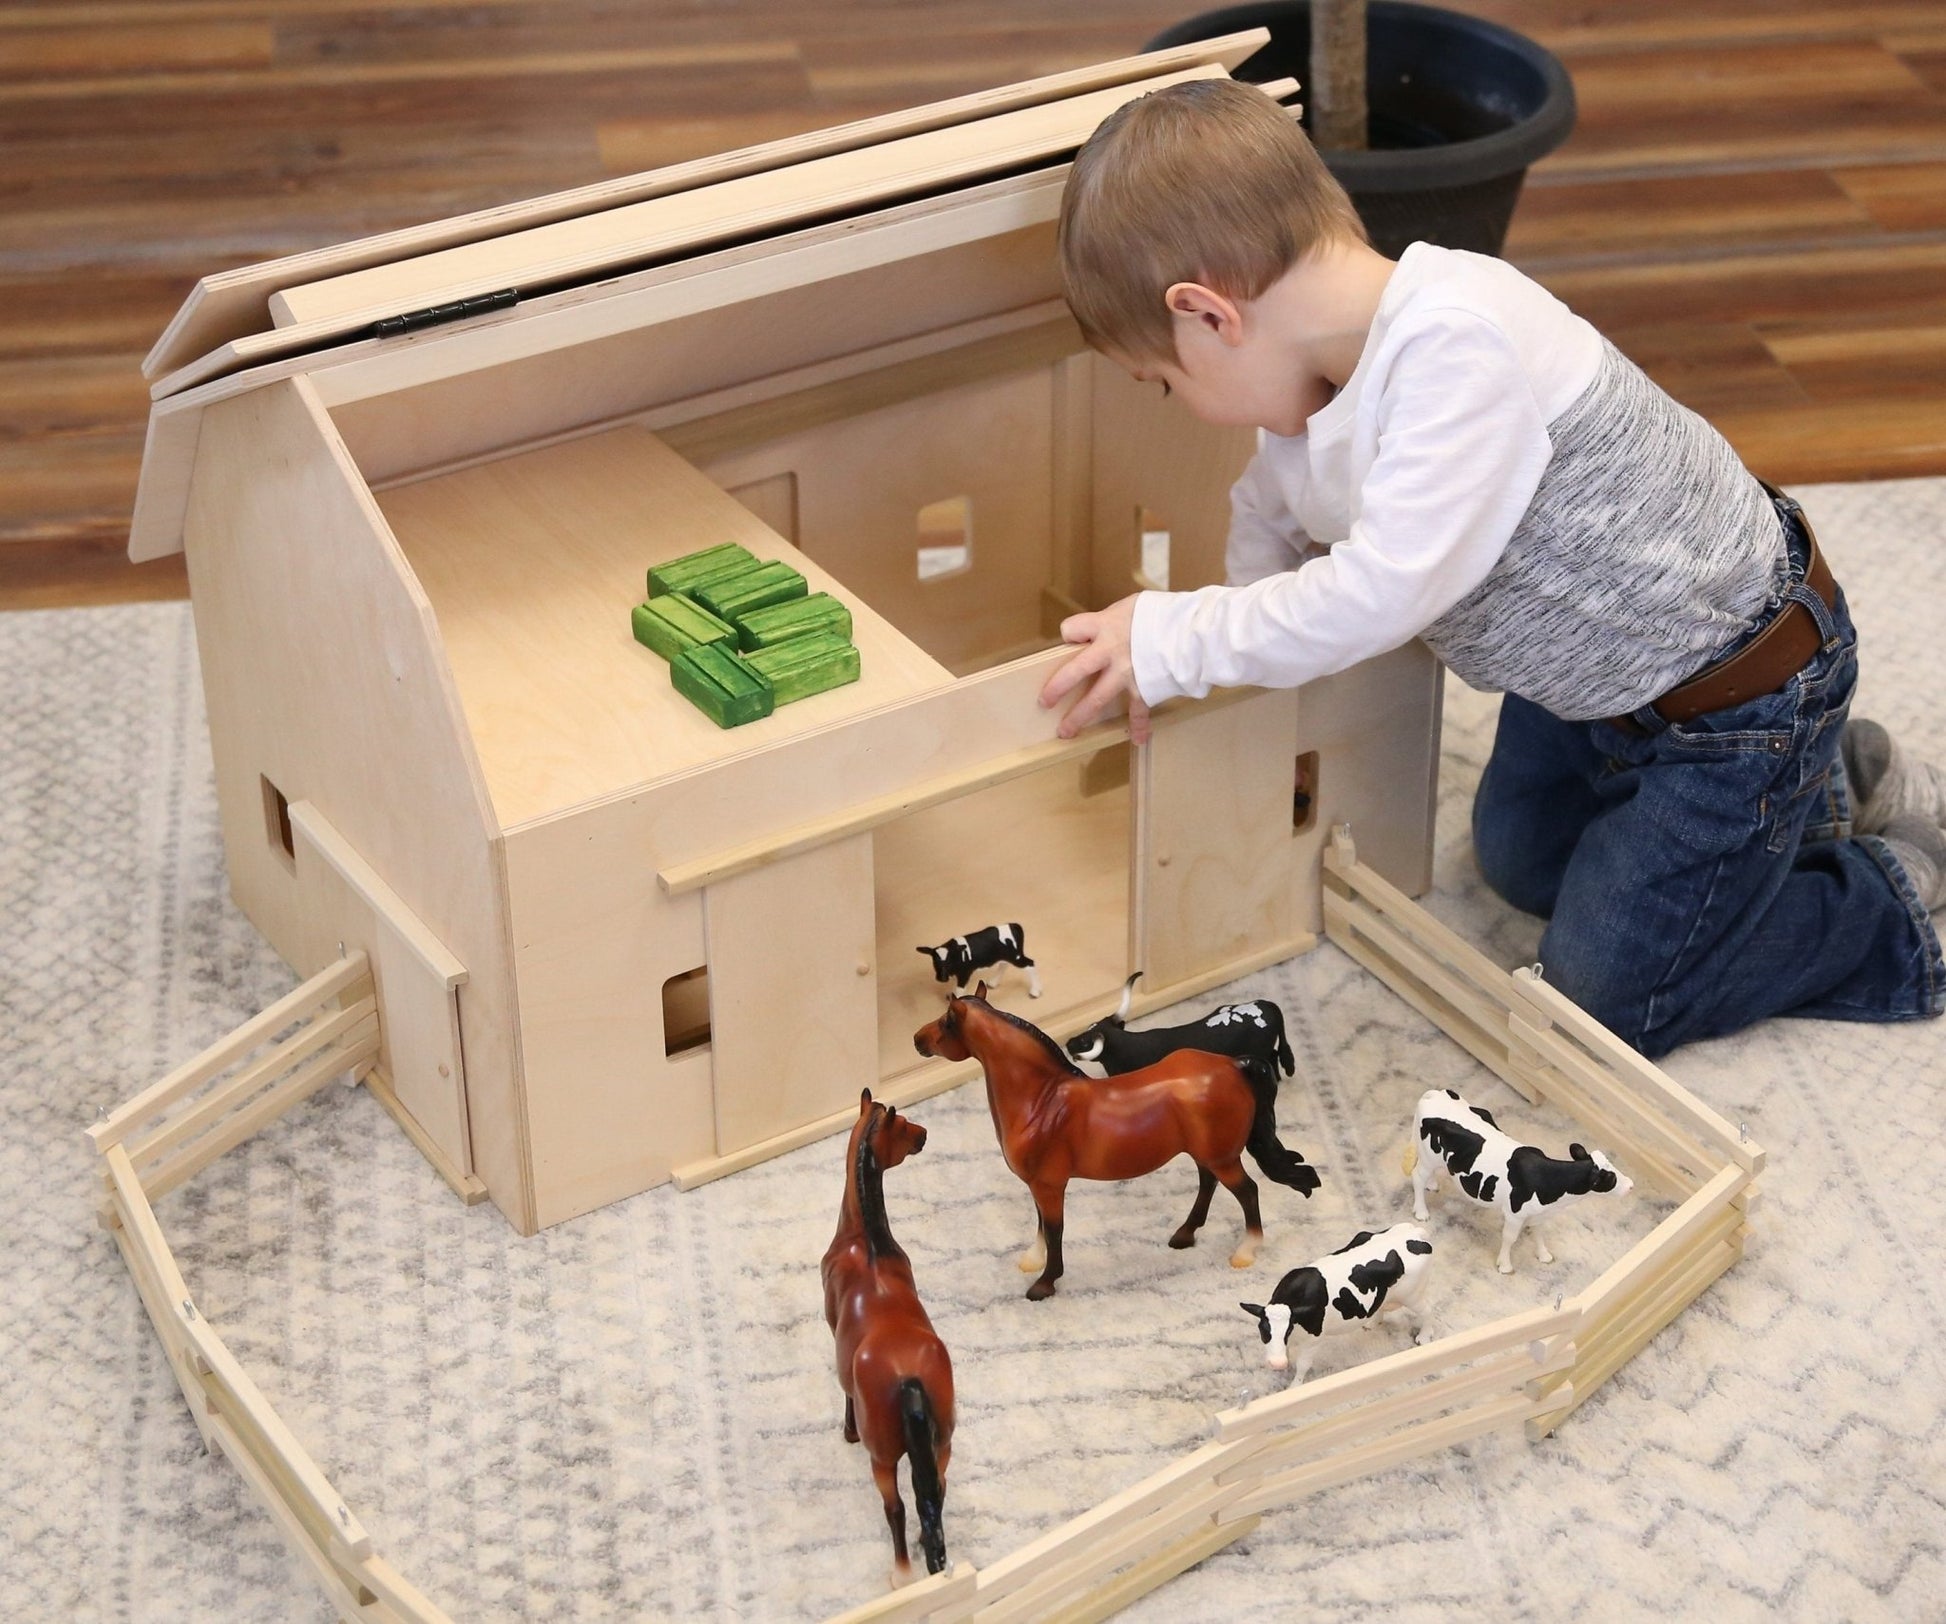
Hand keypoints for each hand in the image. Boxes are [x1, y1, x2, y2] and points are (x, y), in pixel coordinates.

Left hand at [1038, 595, 1151, 744]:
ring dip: (1079, 717)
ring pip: (1097, 699)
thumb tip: (1102, 629)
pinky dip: (1139, 726)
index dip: (1071, 634)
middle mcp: (1109, 652)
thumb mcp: (1130, 607)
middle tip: (1044, 702)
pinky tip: (1137, 739)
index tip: (1072, 638)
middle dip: (1056, 689)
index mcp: (1104, 626)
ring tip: (1065, 732)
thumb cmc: (1162, 613)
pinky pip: (1138, 711)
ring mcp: (1125, 673)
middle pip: (1075, 672)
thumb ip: (1112, 620)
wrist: (1191, 630)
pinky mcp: (1143, 688)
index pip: (1071, 629)